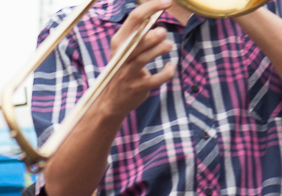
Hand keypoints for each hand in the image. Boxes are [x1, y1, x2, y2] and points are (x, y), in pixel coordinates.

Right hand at [102, 0, 175, 117]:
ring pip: (145, 57)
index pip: (134, 18)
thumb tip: (158, 20)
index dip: (152, 7)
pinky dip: (167, 71)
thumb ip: (138, 36)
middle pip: (138, 40)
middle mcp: (122, 56)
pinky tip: (170, 66)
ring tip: (169, 46)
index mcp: (119, 42)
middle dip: (154, 34)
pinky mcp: (138, 87)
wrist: (111, 101)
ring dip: (161, 49)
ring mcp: (129, 73)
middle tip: (163, 32)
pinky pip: (157, 78)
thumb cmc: (122, 70)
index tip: (167, 3)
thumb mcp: (124, 50)